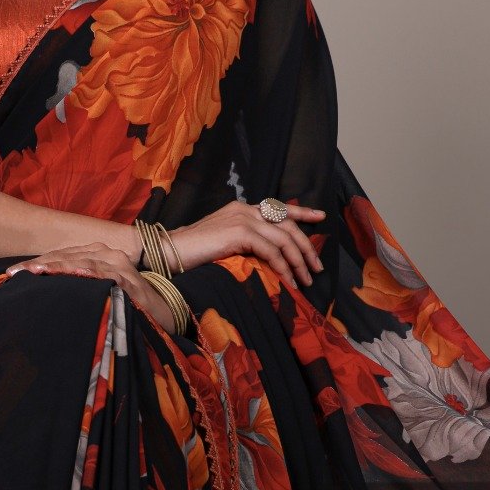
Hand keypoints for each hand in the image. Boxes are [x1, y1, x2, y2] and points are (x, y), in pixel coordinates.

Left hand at [4, 244, 179, 334]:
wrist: (164, 318)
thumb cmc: (127, 308)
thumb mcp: (97, 294)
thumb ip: (77, 288)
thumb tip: (44, 295)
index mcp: (97, 255)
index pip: (61, 256)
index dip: (37, 264)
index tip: (11, 273)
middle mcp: (108, 254)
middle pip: (65, 256)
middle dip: (38, 265)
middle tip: (12, 273)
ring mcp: (119, 265)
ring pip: (79, 262)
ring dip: (53, 267)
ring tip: (30, 273)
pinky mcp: (128, 279)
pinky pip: (100, 274)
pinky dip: (81, 273)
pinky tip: (64, 275)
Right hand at [168, 199, 325, 287]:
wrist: (170, 251)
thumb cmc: (192, 253)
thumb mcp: (223, 243)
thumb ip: (243, 242)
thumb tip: (264, 258)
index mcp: (242, 209)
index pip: (278, 208)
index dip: (302, 211)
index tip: (320, 217)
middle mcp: (245, 209)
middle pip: (287, 224)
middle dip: (306, 246)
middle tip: (316, 267)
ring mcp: (243, 219)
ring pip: (284, 238)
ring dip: (298, 261)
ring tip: (305, 280)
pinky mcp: (240, 233)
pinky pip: (271, 251)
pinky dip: (283, 268)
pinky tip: (288, 282)